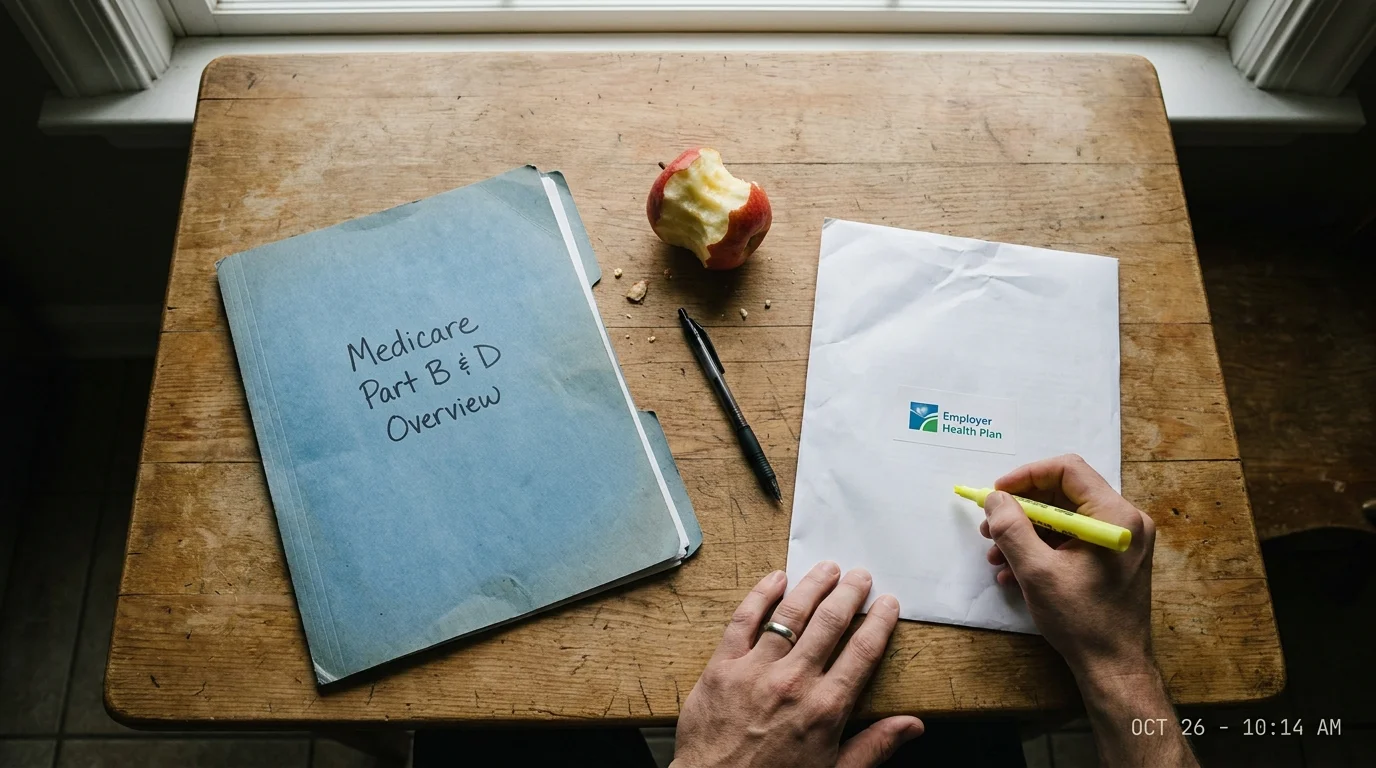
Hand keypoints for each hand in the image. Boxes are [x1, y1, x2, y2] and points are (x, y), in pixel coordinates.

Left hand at [671, 563, 923, 767]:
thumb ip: (874, 746)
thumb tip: (913, 725)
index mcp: (826, 708)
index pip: (862, 651)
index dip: (879, 622)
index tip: (888, 602)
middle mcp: (794, 681)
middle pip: (829, 622)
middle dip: (849, 593)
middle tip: (860, 575)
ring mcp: (755, 670)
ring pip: (790, 613)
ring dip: (812, 586)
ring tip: (827, 568)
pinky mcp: (722, 667)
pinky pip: (743, 620)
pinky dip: (760, 595)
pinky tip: (775, 579)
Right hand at [979, 454, 1155, 679]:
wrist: (1114, 667)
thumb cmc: (1082, 620)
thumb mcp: (1037, 572)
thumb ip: (1012, 528)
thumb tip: (995, 498)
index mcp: (1115, 516)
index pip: (1068, 469)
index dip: (1026, 476)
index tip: (997, 494)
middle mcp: (1124, 522)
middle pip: (1064, 493)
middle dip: (1021, 509)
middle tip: (990, 526)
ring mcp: (1120, 541)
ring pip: (1064, 519)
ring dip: (1026, 532)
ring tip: (996, 555)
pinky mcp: (1113, 559)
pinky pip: (1072, 540)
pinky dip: (1042, 549)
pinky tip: (1014, 572)